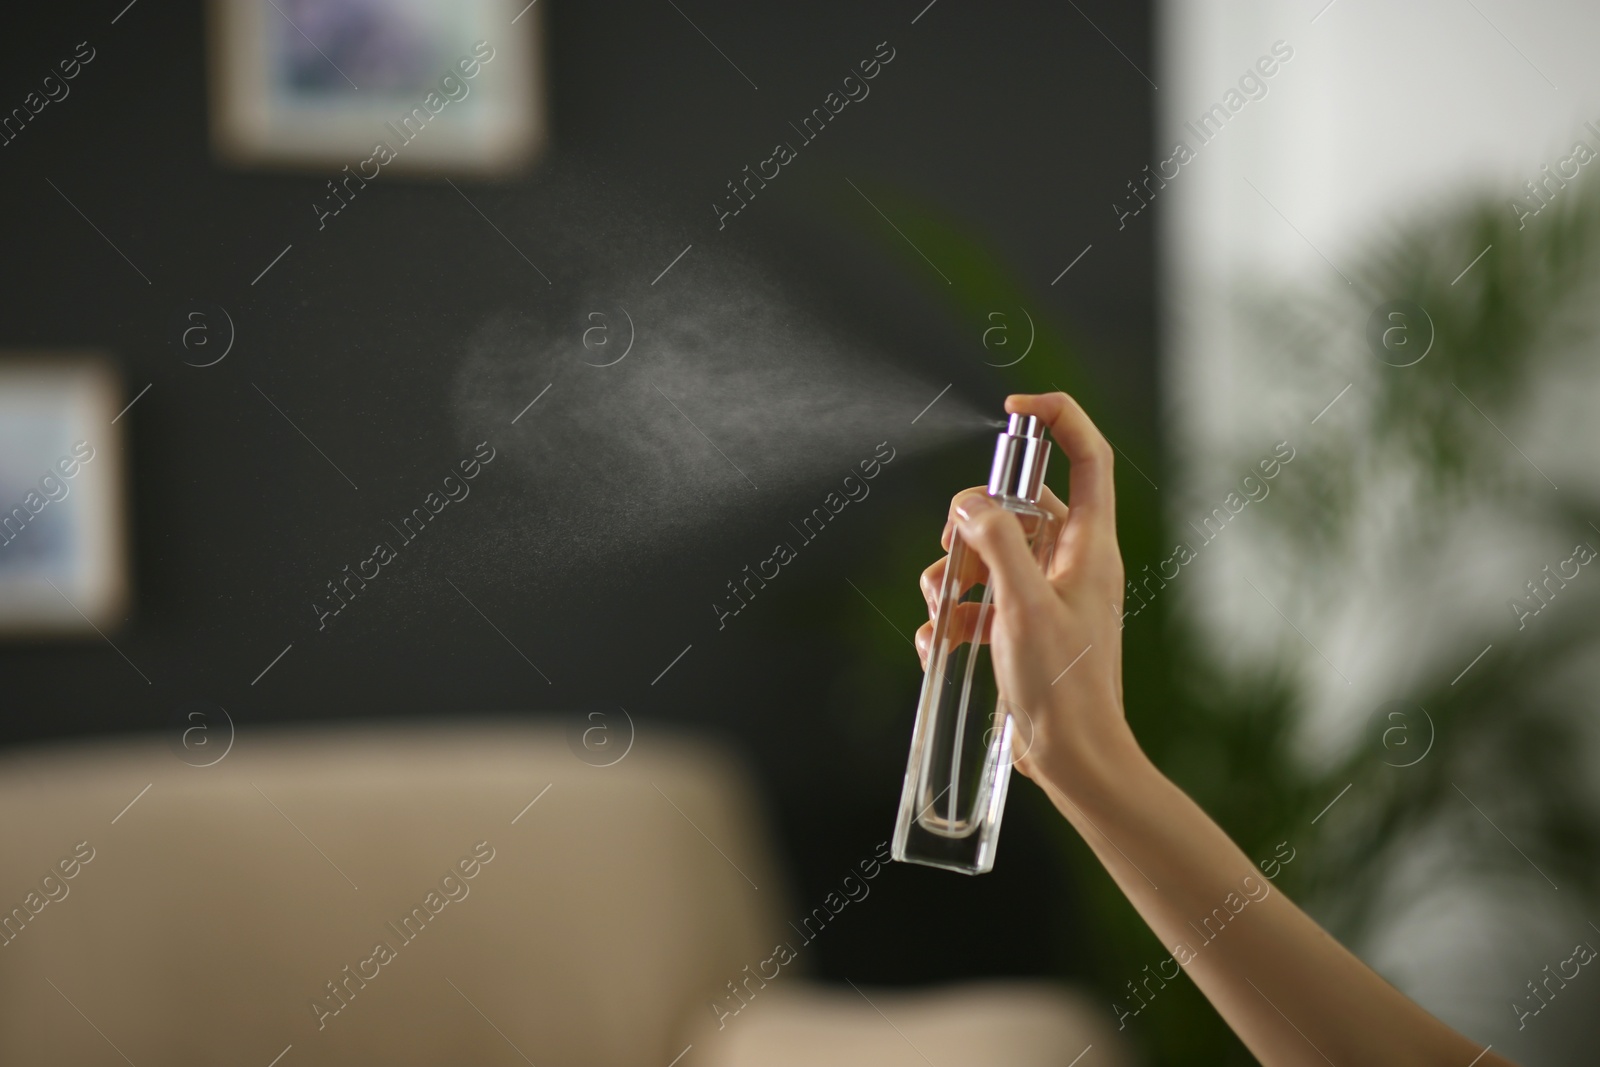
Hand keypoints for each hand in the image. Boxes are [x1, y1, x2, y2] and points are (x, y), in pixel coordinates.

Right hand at [915, 392, 1140, 804]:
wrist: (1074, 759)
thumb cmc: (1064, 687)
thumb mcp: (1023, 607)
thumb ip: (997, 545)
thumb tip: (970, 503)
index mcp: (1088, 545)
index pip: (1087, 455)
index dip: (1056, 418)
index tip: (1013, 409)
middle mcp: (1071, 563)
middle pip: (1017, 508)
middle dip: (971, 527)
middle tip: (953, 555)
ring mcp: (1046, 597)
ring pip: (989, 556)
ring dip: (952, 577)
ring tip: (943, 614)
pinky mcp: (1023, 631)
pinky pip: (978, 603)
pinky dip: (953, 618)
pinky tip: (941, 645)